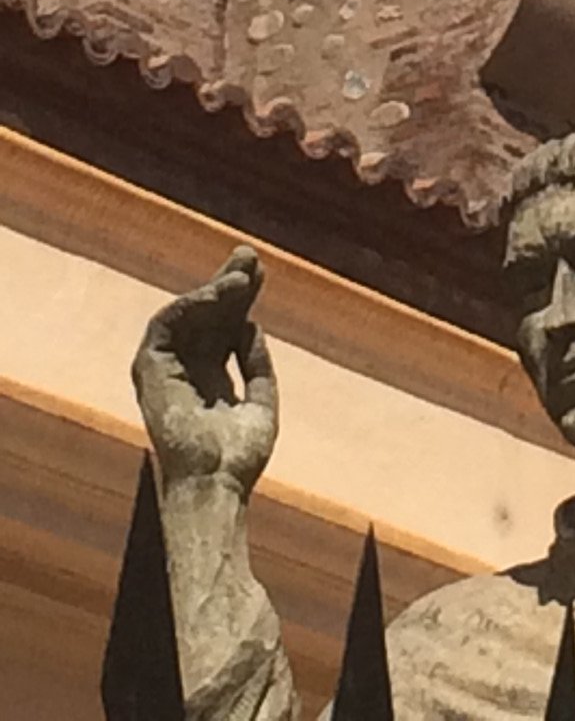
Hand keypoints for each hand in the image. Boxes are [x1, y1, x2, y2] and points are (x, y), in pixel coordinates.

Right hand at [131, 246, 277, 496]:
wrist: (217, 483)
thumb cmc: (239, 457)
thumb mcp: (261, 401)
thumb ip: (256, 363)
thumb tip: (251, 324)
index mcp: (211, 380)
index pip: (225, 328)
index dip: (241, 298)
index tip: (260, 271)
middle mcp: (187, 372)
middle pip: (207, 317)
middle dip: (227, 283)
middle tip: (249, 254)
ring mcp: (167, 372)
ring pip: (187, 316)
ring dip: (212, 289)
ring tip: (241, 273)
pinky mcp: (149, 373)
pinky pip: (165, 327)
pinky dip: (190, 305)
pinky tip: (218, 293)